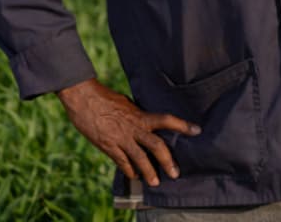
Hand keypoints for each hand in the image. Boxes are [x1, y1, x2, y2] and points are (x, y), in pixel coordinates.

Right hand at [56, 78, 200, 187]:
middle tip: (175, 173)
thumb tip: (148, 121)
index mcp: (141, 115)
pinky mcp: (107, 146)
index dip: (182, 125)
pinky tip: (134, 176)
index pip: (166, 119)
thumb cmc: (106, 98)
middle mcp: (133, 128)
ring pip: (139, 158)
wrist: (83, 98)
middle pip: (155, 146)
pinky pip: (121, 161)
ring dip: (148, 172)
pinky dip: (129, 170)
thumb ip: (138, 114)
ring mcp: (120, 138)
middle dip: (167, 160)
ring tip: (155, 182)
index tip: (197, 131)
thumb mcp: (128, 104)